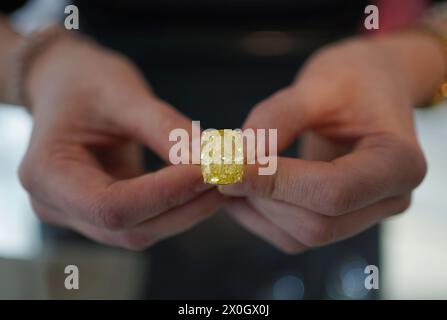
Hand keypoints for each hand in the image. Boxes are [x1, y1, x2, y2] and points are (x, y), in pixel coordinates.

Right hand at [19, 33, 222, 249]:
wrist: (65, 85)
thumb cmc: (84, 82)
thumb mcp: (122, 95)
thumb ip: (164, 129)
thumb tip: (209, 159)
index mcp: (46, 175)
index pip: (111, 206)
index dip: (164, 194)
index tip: (209, 171)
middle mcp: (58, 205)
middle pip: (130, 228)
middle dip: (184, 206)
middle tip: (228, 177)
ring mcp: (80, 214)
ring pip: (142, 231)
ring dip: (187, 210)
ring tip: (222, 180)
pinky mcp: (104, 211)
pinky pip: (145, 220)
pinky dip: (178, 206)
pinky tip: (203, 184)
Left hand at [220, 33, 440, 253]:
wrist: (372, 86)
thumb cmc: (354, 79)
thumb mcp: (319, 84)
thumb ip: (278, 119)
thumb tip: (237, 157)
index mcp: (399, 163)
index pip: (333, 191)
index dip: (274, 182)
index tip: (227, 166)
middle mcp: (389, 198)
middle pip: (317, 223)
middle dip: (262, 196)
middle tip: (221, 167)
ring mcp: (365, 214)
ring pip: (301, 235)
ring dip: (256, 208)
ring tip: (229, 173)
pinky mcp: (339, 219)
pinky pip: (293, 235)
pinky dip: (260, 216)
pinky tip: (241, 187)